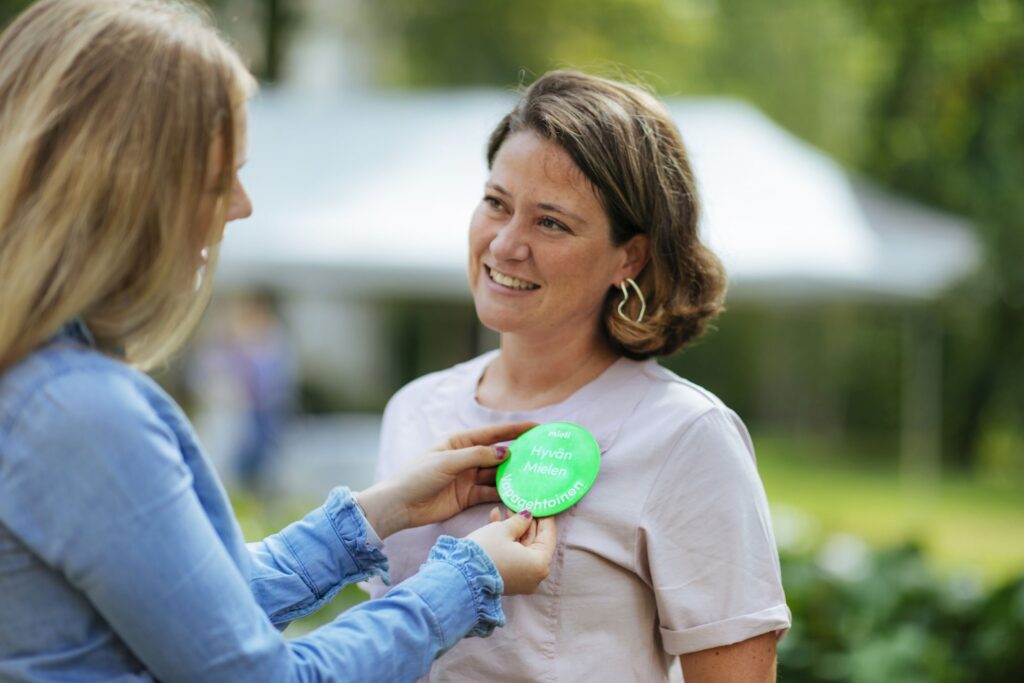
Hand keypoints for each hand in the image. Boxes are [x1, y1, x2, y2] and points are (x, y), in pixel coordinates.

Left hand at [354, 422, 535, 537]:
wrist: (399, 506)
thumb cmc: (417, 476)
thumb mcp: (447, 461)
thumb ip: (477, 456)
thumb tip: (506, 452)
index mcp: (458, 442)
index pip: (492, 434)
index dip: (514, 430)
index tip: (535, 428)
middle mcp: (466, 458)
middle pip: (497, 455)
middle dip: (518, 455)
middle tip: (541, 455)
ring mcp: (467, 478)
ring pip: (496, 475)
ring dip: (513, 476)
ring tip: (535, 476)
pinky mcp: (467, 497)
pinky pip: (490, 493)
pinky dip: (503, 494)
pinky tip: (519, 494)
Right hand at [467, 507, 556, 594]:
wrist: (460, 576)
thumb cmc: (486, 552)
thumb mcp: (504, 529)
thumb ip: (520, 520)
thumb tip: (528, 515)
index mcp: (540, 564)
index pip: (548, 536)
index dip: (545, 517)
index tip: (542, 505)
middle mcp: (534, 576)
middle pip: (535, 542)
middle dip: (526, 522)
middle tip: (519, 505)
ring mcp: (521, 580)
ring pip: (522, 549)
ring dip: (514, 529)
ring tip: (505, 510)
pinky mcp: (508, 580)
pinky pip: (513, 557)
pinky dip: (507, 541)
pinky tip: (496, 521)